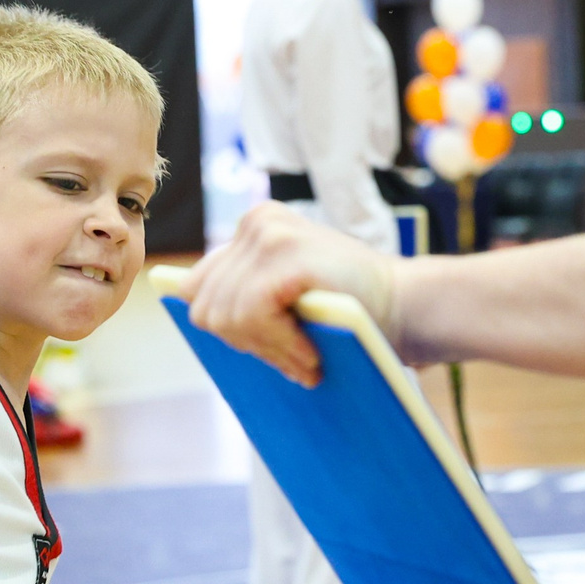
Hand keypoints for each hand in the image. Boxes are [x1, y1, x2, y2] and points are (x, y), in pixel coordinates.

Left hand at [176, 203, 397, 385]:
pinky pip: (251, 316)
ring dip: (267, 350)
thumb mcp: (286, 295)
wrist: (410, 306)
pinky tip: (311, 353)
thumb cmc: (351, 311)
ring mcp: (268, 233)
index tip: (273, 349)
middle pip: (206, 307)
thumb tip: (174, 293)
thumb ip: (244, 289)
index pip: (198, 289)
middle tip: (295, 361)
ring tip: (307, 359)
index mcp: (251, 229)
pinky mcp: (285, 254)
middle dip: (248, 345)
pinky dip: (280, 345)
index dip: (230, 330)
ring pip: (223, 317)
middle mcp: (254, 222)